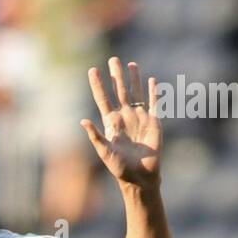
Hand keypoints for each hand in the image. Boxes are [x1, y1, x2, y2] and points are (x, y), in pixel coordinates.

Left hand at [81, 57, 161, 188]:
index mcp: (112, 123)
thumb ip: (95, 137)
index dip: (98, 85)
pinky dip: (153, 92)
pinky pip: (154, 103)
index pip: (103, 99)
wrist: (140, 177)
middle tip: (113, 59)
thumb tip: (83, 121)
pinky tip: (152, 80)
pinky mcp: (154, 122)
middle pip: (119, 91)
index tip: (92, 70)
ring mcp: (139, 118)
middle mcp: (125, 117)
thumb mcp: (105, 153)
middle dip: (116, 75)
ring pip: (136, 93)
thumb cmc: (120, 168)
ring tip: (130, 64)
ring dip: (134, 78)